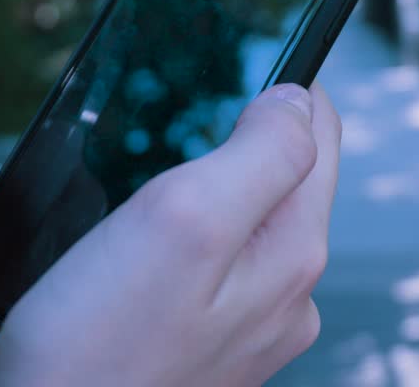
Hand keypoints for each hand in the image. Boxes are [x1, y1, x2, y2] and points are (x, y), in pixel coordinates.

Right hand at [0, 82, 340, 386]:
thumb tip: (299, 102)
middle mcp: (288, 293)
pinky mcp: (210, 348)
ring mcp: (251, 327)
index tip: (231, 70)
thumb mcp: (184, 219)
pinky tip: (140, 252)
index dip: (282, 88)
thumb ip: (260, 154)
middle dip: (240, 140)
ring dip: (208, 191)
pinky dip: (186, 242)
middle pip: (286, 177)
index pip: (322, 132)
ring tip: (150, 193)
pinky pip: (216, 268)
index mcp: (293, 251)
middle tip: (175, 131)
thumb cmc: (96, 345)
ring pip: (248, 222)